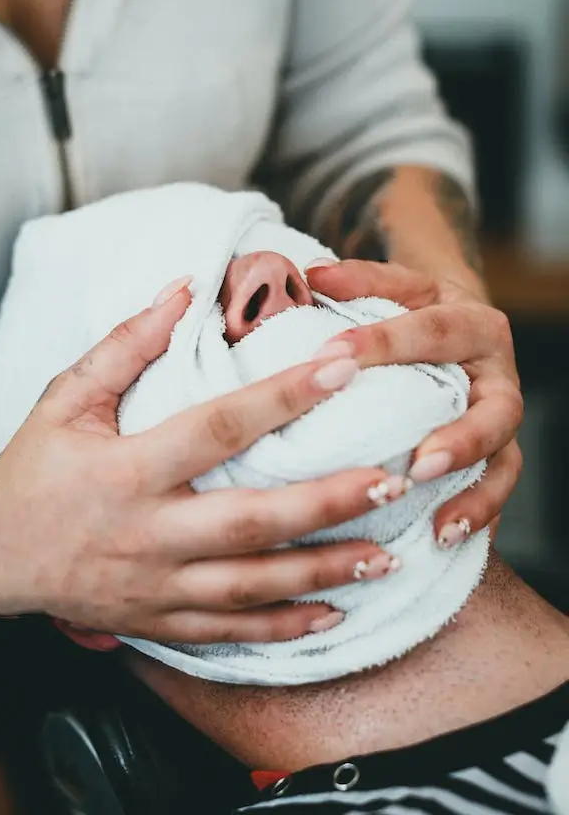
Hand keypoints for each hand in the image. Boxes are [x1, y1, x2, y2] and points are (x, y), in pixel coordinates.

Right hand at [0, 279, 404, 641]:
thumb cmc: (33, 467)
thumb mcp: (66, 397)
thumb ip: (126, 343)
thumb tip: (182, 287)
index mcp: (126, 469)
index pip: (218, 427)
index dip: (284, 397)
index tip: (344, 368)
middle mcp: (148, 533)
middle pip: (252, 520)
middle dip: (327, 502)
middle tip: (390, 480)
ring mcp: (154, 586)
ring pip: (252, 586)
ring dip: (322, 573)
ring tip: (384, 557)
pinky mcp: (156, 621)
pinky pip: (228, 633)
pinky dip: (282, 628)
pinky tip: (332, 614)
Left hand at [306, 259, 522, 546]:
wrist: (457, 334)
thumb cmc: (414, 313)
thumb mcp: (394, 289)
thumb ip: (359, 280)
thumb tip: (311, 274)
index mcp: (472, 323)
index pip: (432, 330)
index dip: (384, 344)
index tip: (332, 358)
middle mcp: (498, 374)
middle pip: (496, 408)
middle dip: (460, 438)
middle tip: (419, 464)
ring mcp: (501, 422)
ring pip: (505, 460)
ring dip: (475, 494)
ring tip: (441, 525)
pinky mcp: (497, 458)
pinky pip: (496, 492)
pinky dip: (475, 517)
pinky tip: (442, 542)